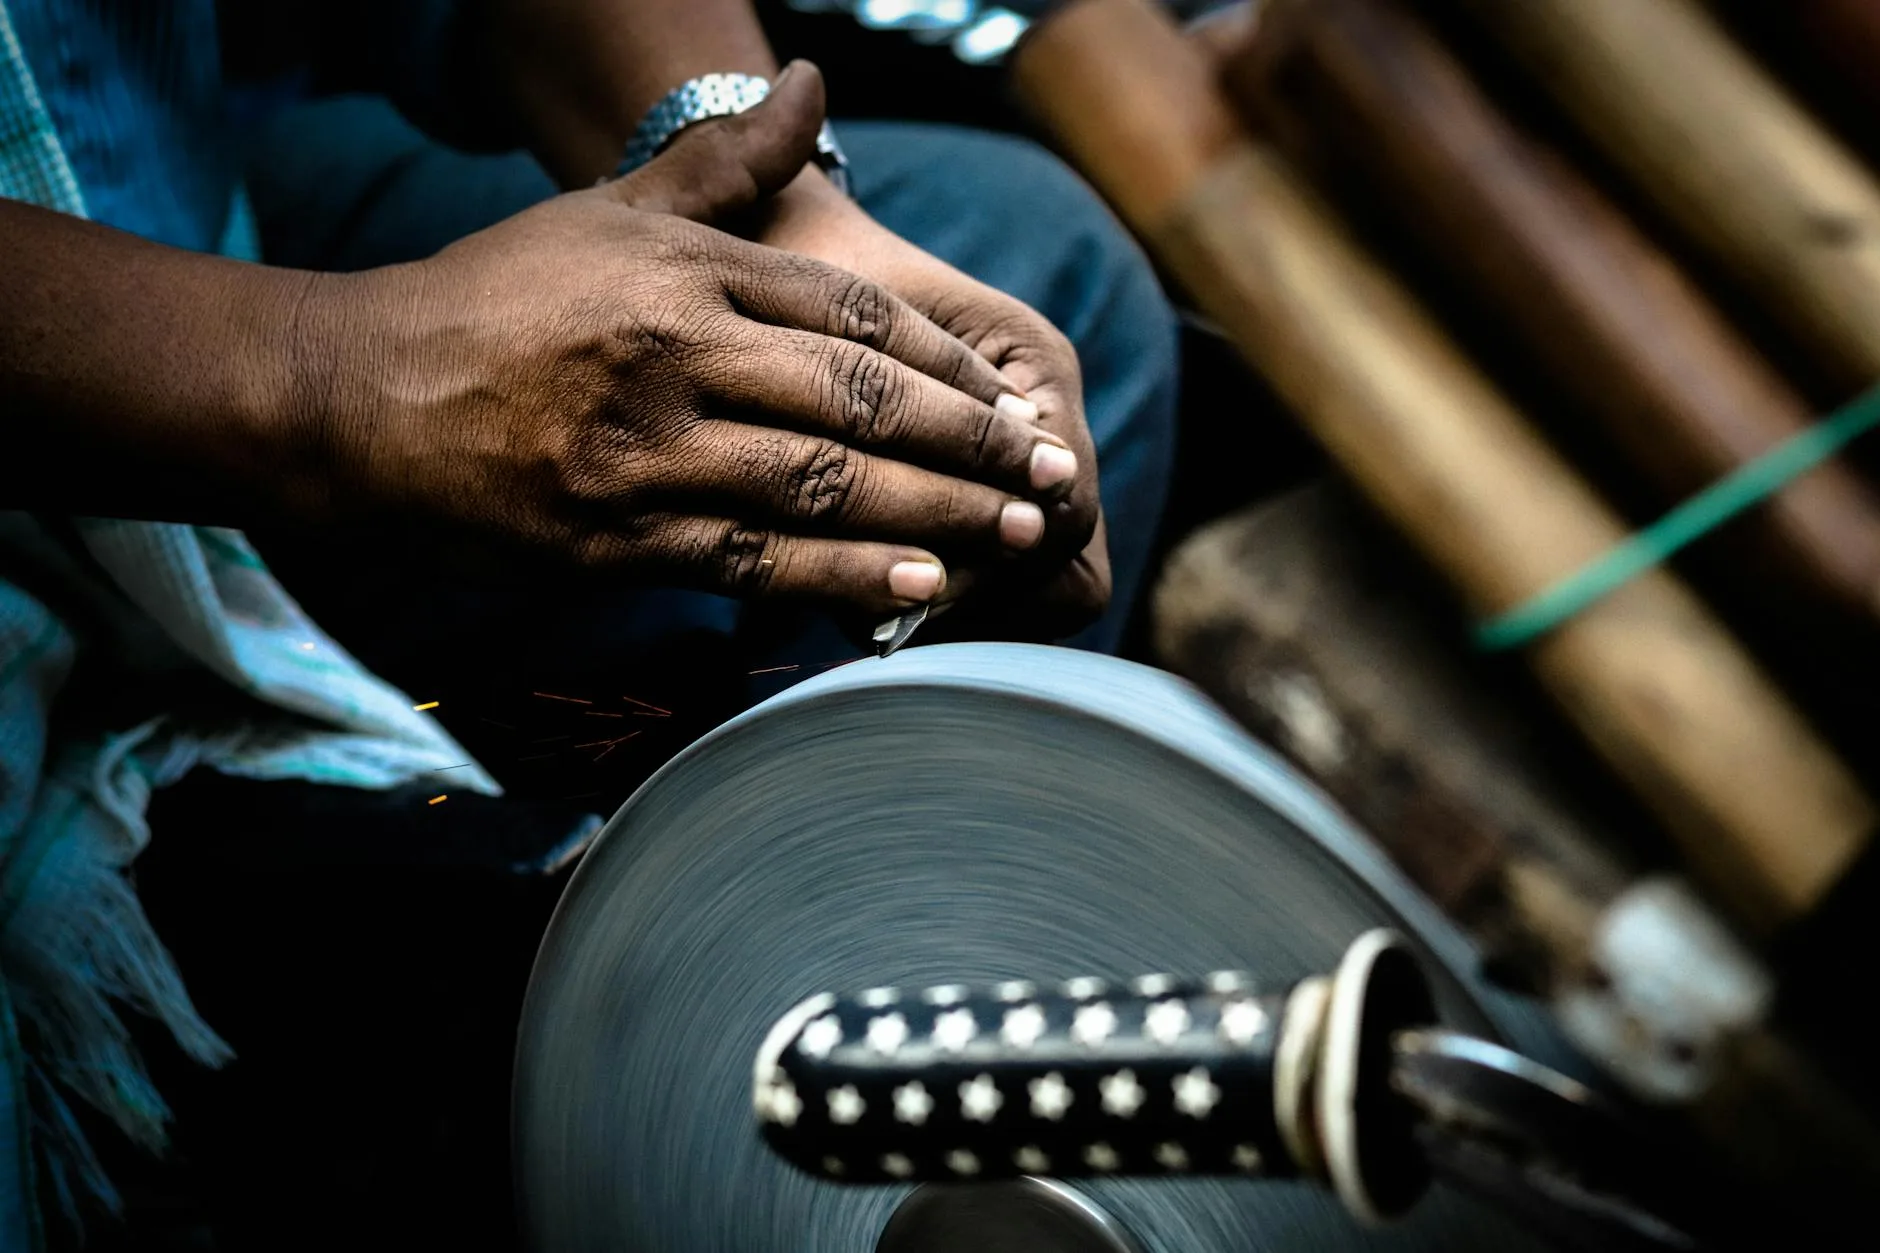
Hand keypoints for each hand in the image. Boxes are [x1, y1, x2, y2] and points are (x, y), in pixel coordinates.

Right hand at [302, 65, 1080, 617]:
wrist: (359, 397)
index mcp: (686, 270)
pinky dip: (842, 575)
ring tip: (1016, 531)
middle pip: (859, 394)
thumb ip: (725, 162)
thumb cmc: (497, 298)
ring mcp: (647, 451)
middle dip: (968, 437)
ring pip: (821, 480)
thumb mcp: (612, 210)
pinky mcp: (617, 539)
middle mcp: (676, 353)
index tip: (1011, 394)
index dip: (949, 358)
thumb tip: (813, 86)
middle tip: (1048, 470)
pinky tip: (920, 583)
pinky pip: (753, 561)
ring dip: (933, 508)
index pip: (855, 311)